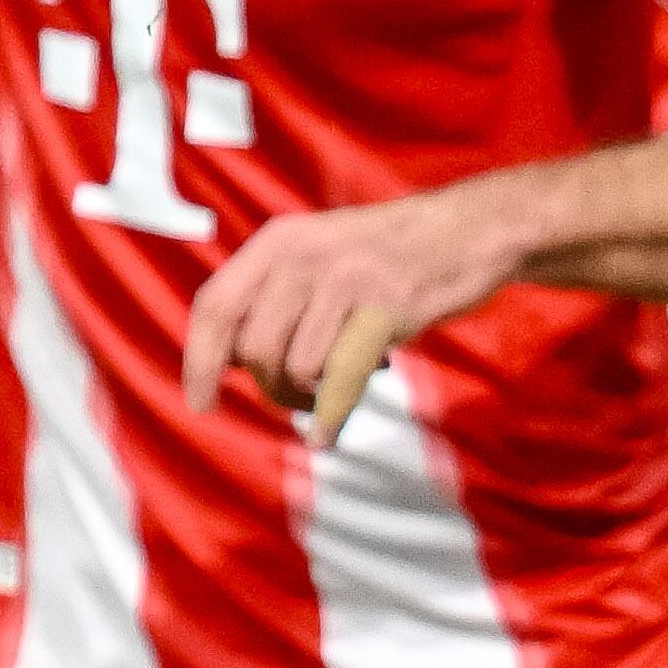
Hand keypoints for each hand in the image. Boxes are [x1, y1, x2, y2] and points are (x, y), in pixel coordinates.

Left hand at [182, 186, 529, 445]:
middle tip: (294, 396)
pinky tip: (325, 436)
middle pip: (253, 347)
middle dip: (268, 386)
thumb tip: (228, 362)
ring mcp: (344, 281)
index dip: (200, 359)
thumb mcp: (316, 252)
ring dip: (306, 397)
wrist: (467, 230)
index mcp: (277, 241)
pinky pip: (339, 380)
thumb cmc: (386, 253)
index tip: (200, 401)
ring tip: (330, 389)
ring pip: (295, 368)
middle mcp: (302, 256)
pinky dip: (329, 417)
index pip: (215, 305)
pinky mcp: (385, 310)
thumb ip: (270, 296)